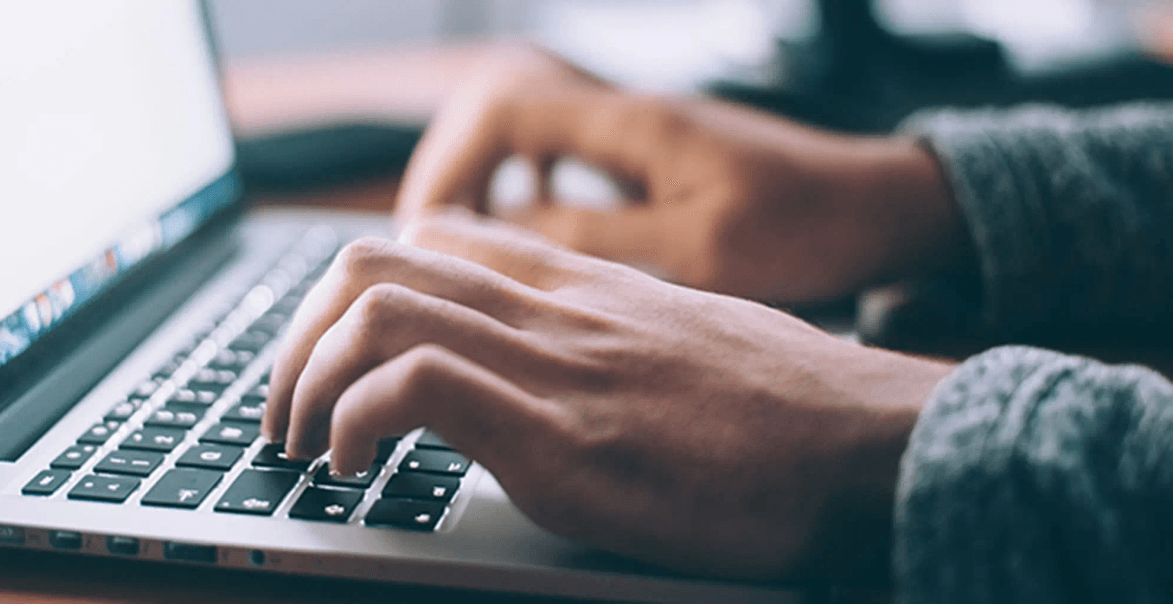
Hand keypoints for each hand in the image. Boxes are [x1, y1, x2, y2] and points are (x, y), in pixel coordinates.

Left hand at [263, 214, 954, 581]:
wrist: (877, 447)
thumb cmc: (792, 410)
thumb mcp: (686, 341)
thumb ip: (606, 336)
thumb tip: (552, 368)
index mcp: (581, 286)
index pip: (431, 239)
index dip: (352, 294)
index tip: (333, 359)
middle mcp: (555, 310)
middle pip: (374, 263)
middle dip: (297, 337)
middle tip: (286, 410)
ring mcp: (556, 367)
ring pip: (376, 309)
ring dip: (305, 379)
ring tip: (302, 444)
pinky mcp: (563, 439)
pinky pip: (416, 387)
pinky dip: (354, 421)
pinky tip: (354, 468)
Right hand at [396, 45, 967, 303]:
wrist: (882, 207)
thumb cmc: (807, 228)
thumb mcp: (696, 250)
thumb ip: (594, 239)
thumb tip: (499, 236)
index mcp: (632, 124)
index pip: (503, 111)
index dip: (451, 167)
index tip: (429, 233)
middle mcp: (627, 114)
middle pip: (500, 115)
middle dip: (455, 177)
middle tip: (431, 249)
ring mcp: (640, 133)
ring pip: (529, 138)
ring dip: (489, 186)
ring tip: (465, 250)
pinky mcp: (654, 158)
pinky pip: (565, 159)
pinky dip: (531, 193)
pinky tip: (532, 241)